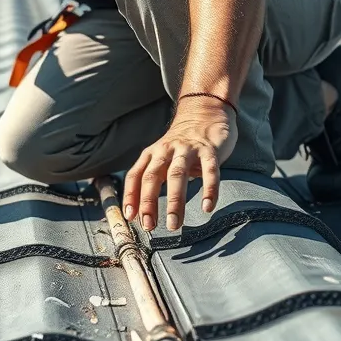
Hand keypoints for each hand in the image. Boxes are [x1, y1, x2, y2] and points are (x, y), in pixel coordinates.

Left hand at [121, 99, 235, 231]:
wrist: (204, 114)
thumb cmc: (180, 146)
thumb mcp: (161, 158)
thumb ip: (152, 179)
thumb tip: (140, 212)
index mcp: (151, 154)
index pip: (135, 176)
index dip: (130, 196)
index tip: (130, 217)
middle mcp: (165, 150)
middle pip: (152, 177)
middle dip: (149, 203)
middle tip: (149, 226)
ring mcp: (187, 149)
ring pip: (177, 175)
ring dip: (175, 201)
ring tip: (175, 223)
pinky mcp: (209, 150)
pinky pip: (210, 171)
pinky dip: (209, 190)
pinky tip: (207, 207)